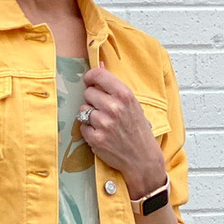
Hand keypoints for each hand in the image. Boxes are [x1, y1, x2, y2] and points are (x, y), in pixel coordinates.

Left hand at [79, 65, 164, 198]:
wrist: (142, 158)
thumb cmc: (137, 129)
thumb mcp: (132, 104)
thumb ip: (115, 87)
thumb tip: (99, 65)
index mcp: (124, 95)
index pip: (98, 75)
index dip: (91, 77)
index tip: (90, 81)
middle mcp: (113, 107)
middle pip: (88, 93)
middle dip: (93, 100)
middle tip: (103, 109)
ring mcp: (103, 124)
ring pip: (83, 110)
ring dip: (89, 115)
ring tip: (103, 122)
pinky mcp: (95, 138)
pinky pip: (81, 126)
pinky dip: (88, 130)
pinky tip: (101, 133)